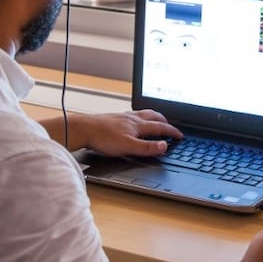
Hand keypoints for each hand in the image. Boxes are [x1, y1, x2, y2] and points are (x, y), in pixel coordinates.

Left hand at [60, 110, 182, 156]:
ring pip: (142, 114)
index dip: (171, 132)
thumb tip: (164, 146)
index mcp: (138, 124)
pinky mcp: (113, 118)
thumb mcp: (128, 146)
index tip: (179, 135)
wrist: (83, 129)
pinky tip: (133, 121)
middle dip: (164, 121)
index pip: (160, 127)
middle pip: (153, 116)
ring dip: (152, 117)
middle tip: (170, 125)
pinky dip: (139, 117)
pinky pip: (132, 114)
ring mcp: (122, 116)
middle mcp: (132, 118)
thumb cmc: (102, 138)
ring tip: (155, 120)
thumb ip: (147, 147)